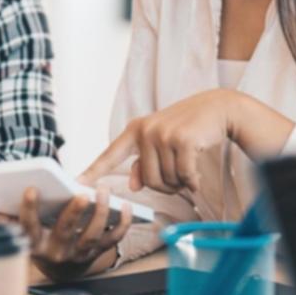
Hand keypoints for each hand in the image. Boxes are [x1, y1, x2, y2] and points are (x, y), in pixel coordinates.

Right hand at [21, 187, 131, 281]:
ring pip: (92, 235)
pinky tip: (125, 205)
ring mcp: (78, 254)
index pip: (29, 228)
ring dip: (100, 212)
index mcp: (35, 245)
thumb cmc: (39, 241)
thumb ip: (3, 219)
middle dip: (74, 212)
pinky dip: (122, 223)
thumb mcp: (20, 233)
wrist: (59, 271)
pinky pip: (112, 239)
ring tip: (104, 190)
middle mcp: (56, 252)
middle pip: (65, 231)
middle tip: (82, 194)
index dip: (29, 210)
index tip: (31, 189)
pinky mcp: (96, 253)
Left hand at [80, 90, 294, 194]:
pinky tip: (197, 174)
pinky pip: (184, 176)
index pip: (110, 154)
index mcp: (136, 130)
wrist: (218, 108)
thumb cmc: (188, 126)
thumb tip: (133, 185)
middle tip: (179, 177)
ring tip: (189, 168)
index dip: (93, 172)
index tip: (76, 184)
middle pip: (149, 181)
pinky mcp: (182, 140)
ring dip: (181, 183)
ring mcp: (163, 134)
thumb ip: (145, 163)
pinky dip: (192, 181)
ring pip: (167, 180)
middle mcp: (145, 130)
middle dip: (167, 186)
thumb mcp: (162, 141)